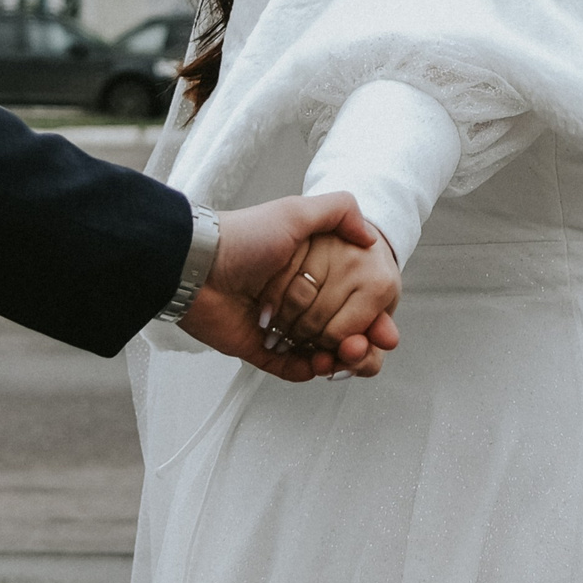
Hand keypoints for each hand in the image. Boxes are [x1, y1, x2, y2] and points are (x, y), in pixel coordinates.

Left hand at [179, 192, 401, 381]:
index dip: (374, 318)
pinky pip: (288, 367)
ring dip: (334, 361)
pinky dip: (304, 370)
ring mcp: (280, 325)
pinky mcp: (258, 347)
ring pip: (319, 353)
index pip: (355, 301)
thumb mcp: (294, 213)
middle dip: (358, 344)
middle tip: (362, 348)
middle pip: (342, 332)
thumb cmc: (244, 237)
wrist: (196, 266)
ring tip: (338, 358)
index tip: (386, 329)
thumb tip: (371, 237)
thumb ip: (338, 211)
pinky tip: (314, 366)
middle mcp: (300, 298)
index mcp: (313, 270)